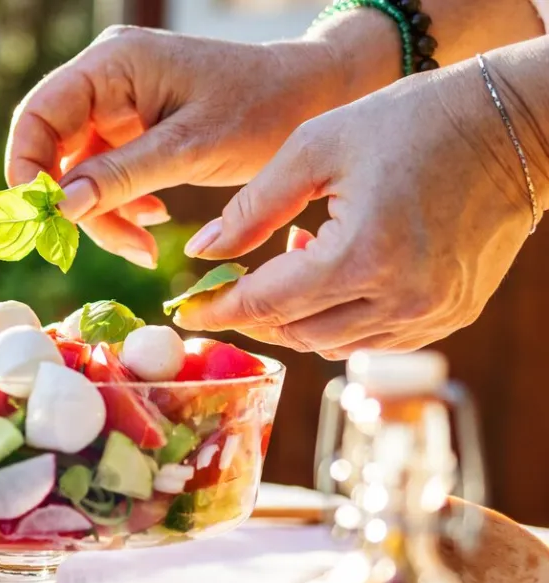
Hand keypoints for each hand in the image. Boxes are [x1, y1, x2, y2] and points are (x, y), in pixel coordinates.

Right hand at [4, 26, 346, 267]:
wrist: (313, 98)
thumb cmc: (260, 110)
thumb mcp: (190, 149)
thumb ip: (122, 176)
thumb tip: (60, 207)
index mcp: (113, 63)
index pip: (39, 115)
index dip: (28, 168)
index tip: (43, 219)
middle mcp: (105, 77)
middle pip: (54, 147)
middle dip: (73, 202)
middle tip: (104, 244)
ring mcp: (117, 103)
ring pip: (79, 171)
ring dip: (102, 215)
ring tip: (142, 247)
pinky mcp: (132, 128)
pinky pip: (105, 175)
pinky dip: (121, 206)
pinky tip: (151, 224)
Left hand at [174, 57, 543, 359]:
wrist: (510, 126)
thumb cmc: (407, 123)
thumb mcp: (314, 149)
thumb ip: (252, 208)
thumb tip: (203, 251)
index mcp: (362, 257)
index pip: (266, 305)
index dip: (219, 309)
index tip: (187, 309)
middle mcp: (401, 300)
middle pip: (296, 332)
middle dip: (256, 311)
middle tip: (237, 277)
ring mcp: (432, 315)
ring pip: (333, 344)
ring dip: (299, 315)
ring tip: (299, 257)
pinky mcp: (452, 315)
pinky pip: (376, 339)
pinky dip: (341, 318)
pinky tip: (338, 270)